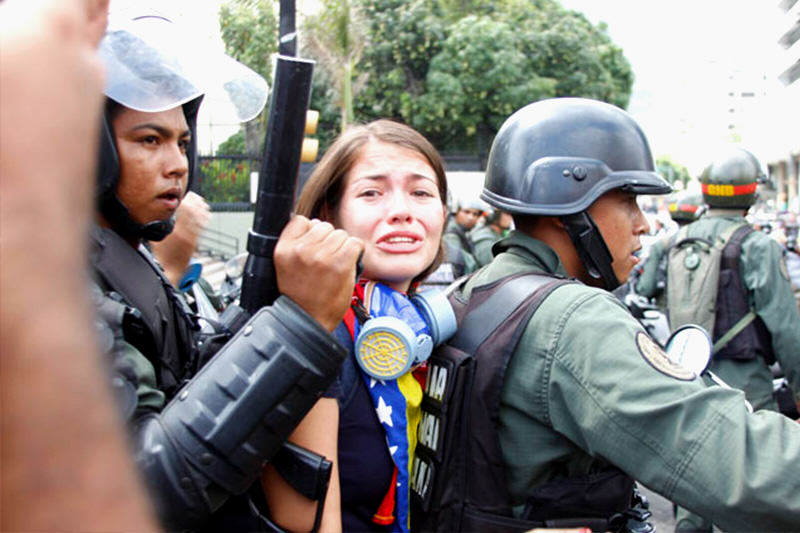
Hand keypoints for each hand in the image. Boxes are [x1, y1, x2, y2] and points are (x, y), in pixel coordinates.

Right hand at [150, 192, 210, 286]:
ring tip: (201, 201)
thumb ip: (156, 226)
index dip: (184, 201)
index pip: (182, 210)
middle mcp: (186, 233)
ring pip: (200, 219)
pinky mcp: (197, 241)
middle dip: (194, 202)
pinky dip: (205, 218)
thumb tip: (156, 214)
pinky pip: (203, 227)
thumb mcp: (154, 239)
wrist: (172, 270)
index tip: (183, 197)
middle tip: (193, 196)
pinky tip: (206, 213)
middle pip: (193, 212)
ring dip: (201, 208)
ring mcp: (193, 237)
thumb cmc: (162, 256)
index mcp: (175, 231)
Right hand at [275, 216, 363, 331]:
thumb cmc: (301, 296)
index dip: (310, 232)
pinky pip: (355, 243)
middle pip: (323, 225)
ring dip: (342, 247)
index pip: (300, 220)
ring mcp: (321, 256)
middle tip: (324, 262)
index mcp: (283, 249)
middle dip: (327, 241)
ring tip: (334, 266)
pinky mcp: (340, 263)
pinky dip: (355, 253)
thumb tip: (315, 224)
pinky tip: (347, 266)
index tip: (313, 247)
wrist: (309, 320)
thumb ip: (296, 244)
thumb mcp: (286, 266)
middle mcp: (301, 250)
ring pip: (340, 233)